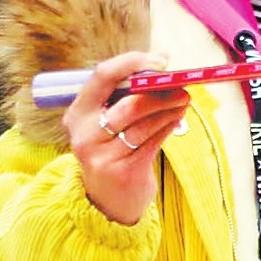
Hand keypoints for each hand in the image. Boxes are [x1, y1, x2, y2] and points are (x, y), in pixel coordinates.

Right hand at [63, 51, 191, 226]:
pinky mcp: (123, 171)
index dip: (131, 63)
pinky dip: (168, 126)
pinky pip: (152, 141)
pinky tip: (177, 118)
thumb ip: (125, 94)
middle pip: (129, 103)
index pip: (102, 76)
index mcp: (77, 113)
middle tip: (180, 86)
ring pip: (144, 123)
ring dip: (169, 109)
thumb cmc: (110, 149)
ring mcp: (102, 156)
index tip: (159, 61)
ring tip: (183, 100)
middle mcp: (85, 134)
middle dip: (159, 93)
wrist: (106, 200)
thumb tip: (160, 60)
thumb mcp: (105, 122)